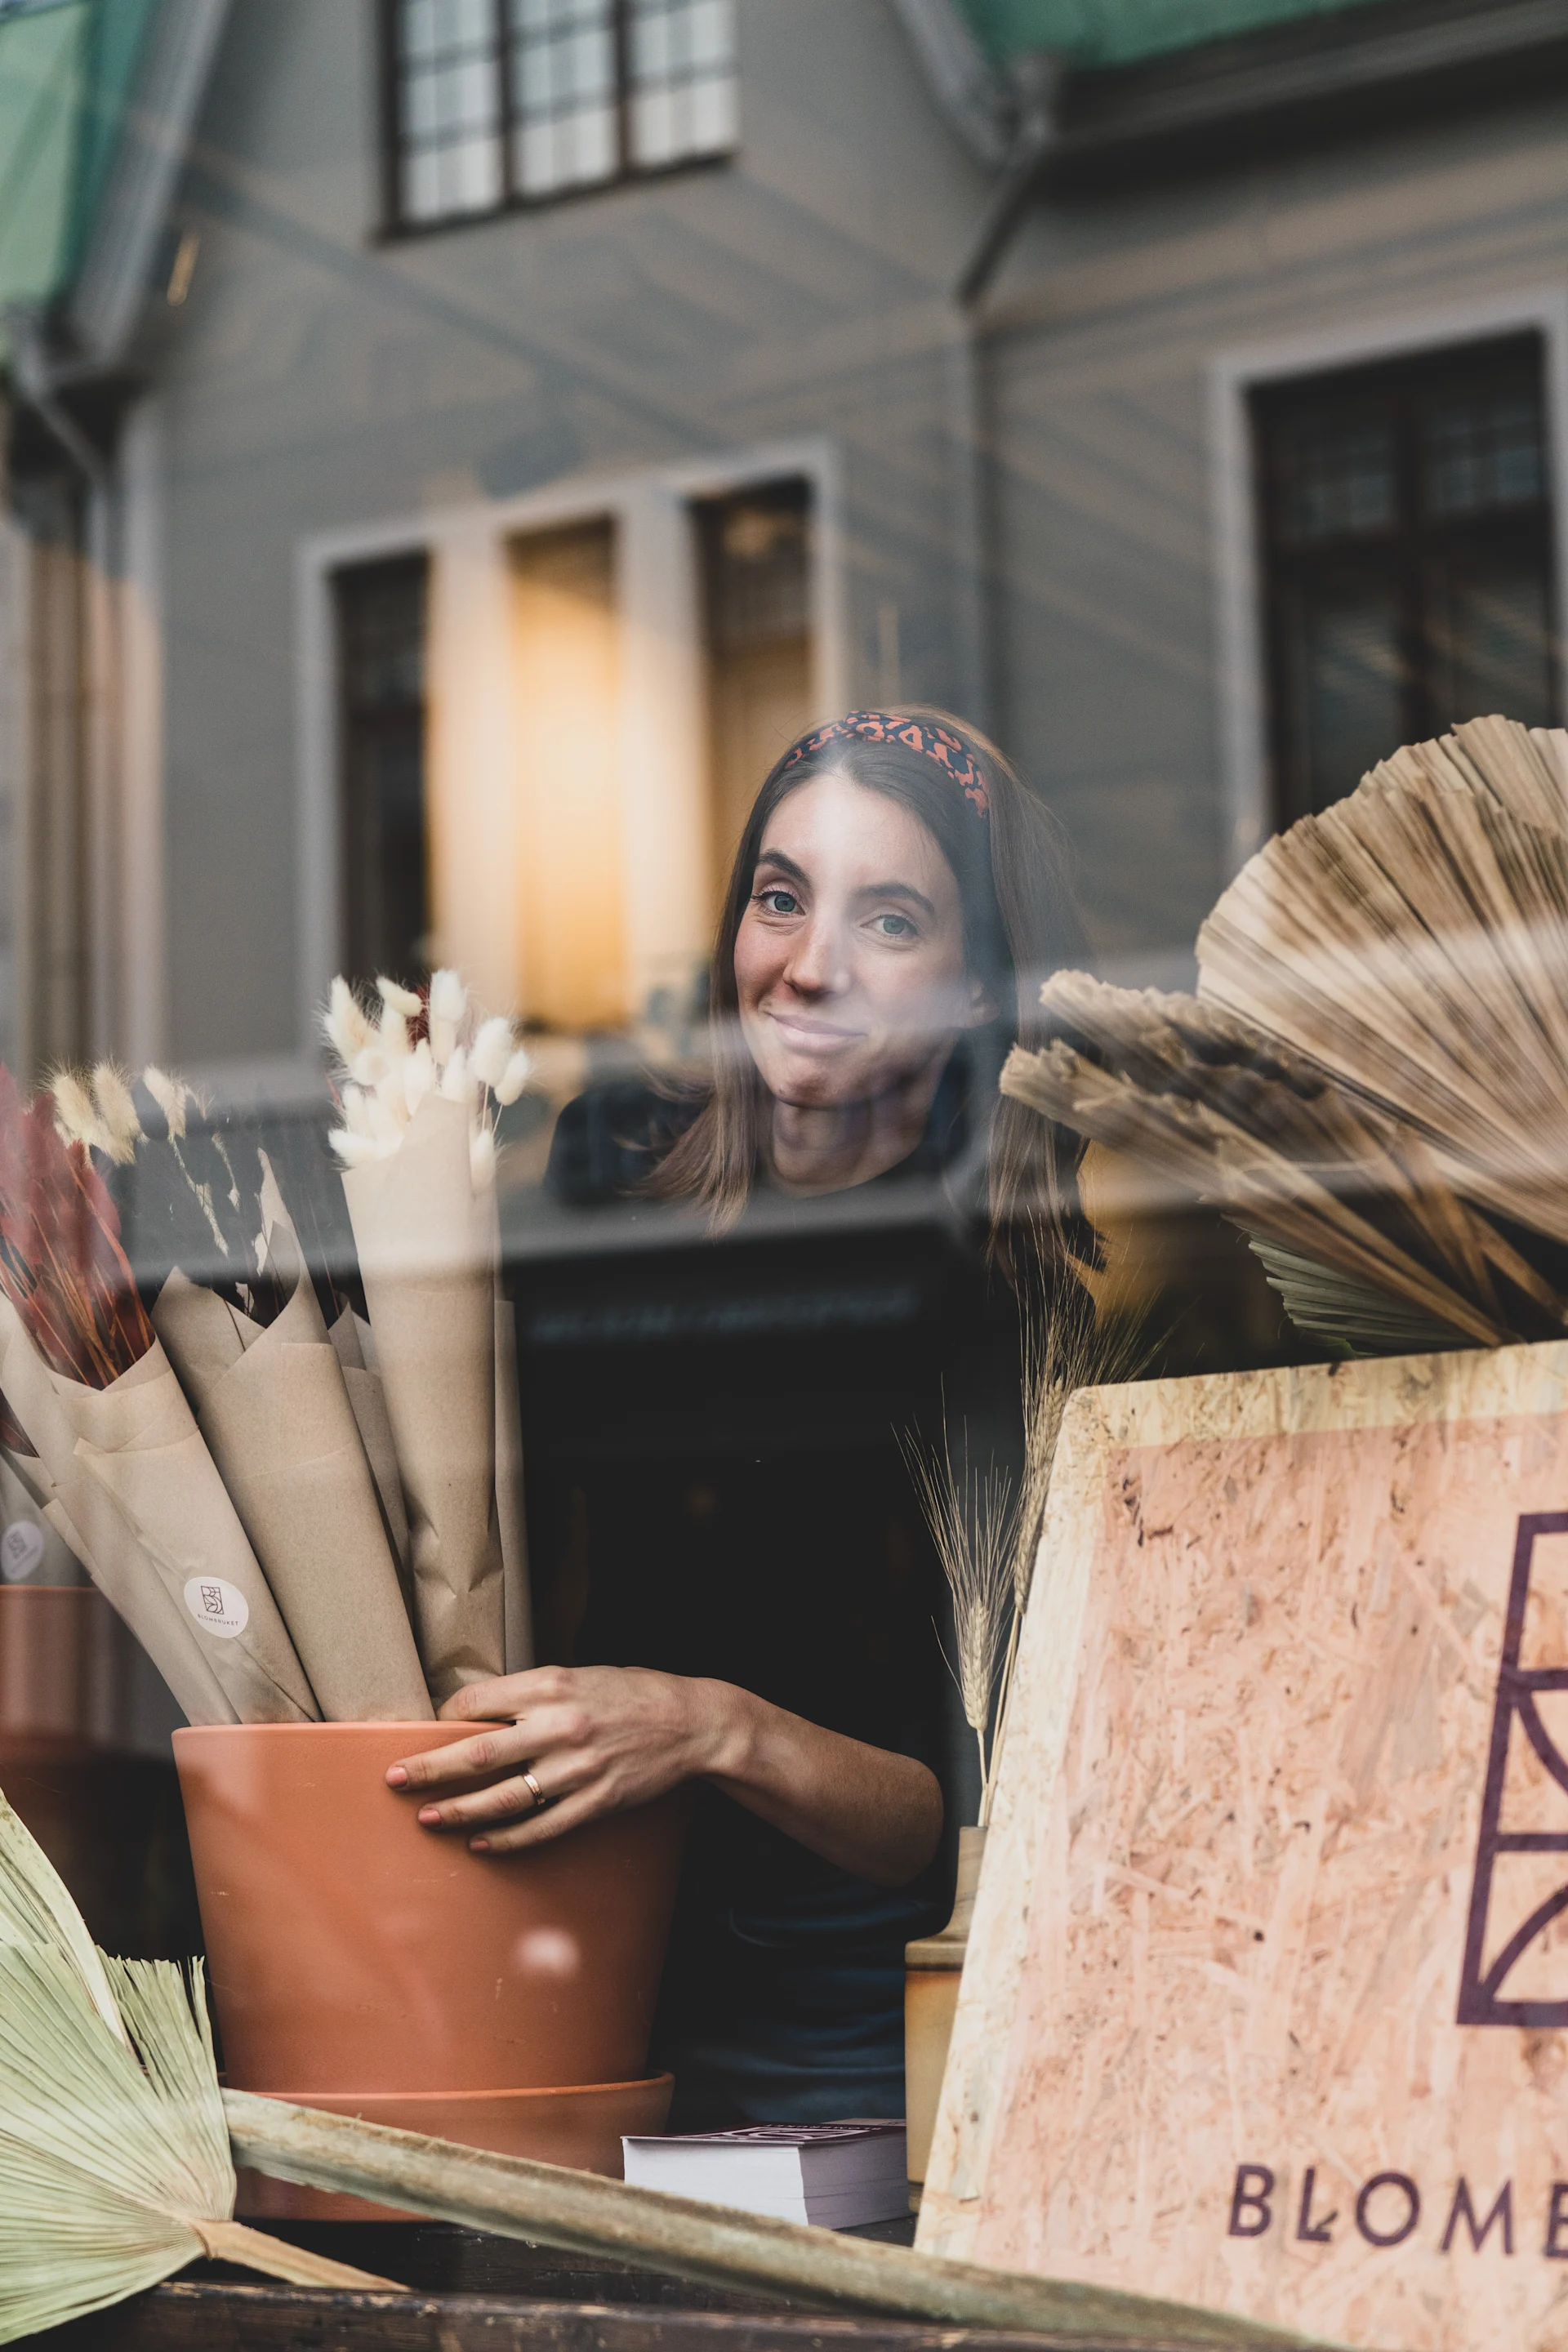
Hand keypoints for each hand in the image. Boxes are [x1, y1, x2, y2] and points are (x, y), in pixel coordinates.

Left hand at [385, 1664, 734, 1853]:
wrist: (693, 1722)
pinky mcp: (596, 1801)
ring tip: (428, 1817)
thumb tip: (480, 1714)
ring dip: (460, 1810)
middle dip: (430, 1768)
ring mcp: (578, 1769)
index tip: (429, 1730)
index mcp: (553, 1685)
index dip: (446, 1718)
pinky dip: (507, 1839)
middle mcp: (561, 1726)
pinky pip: (541, 1827)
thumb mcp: (580, 1675)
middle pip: (479, 1753)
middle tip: (395, 1780)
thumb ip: (533, 1693)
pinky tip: (480, 1842)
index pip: (479, 1703)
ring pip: (504, 1797)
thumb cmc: (632, 1692)